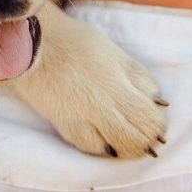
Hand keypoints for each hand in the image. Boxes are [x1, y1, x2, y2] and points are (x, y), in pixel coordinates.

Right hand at [8, 2, 167, 157]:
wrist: (32, 45)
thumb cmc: (75, 43)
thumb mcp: (114, 53)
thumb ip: (138, 77)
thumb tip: (159, 102)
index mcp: (120, 80)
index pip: (151, 115)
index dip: (157, 123)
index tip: (153, 120)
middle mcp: (105, 101)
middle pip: (139, 134)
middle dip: (146, 139)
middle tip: (144, 137)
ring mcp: (85, 115)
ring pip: (119, 146)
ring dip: (128, 147)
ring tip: (126, 142)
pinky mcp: (65, 123)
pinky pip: (91, 147)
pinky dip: (102, 147)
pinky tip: (104, 142)